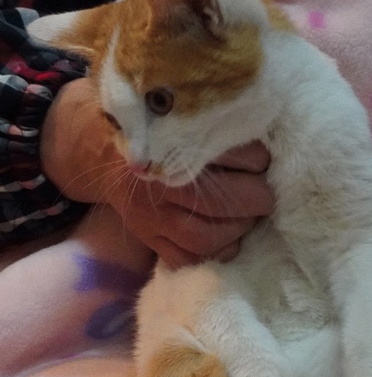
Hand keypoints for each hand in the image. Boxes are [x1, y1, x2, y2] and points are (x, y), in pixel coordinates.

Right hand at [41, 78, 274, 267]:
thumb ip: (213, 125)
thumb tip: (257, 130)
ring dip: (239, 229)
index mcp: (171, 147)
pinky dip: (214, 253)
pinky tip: (225, 239)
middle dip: (256, 198)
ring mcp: (152, 219)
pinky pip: (187, 259)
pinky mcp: (149, 240)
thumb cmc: (152, 132)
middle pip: (224, 202)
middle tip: (264, 194)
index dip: (257, 161)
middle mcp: (161, 187)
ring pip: (207, 237)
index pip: (233, 158)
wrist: (102, 155)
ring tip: (248, 217)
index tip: (261, 160)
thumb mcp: (178, 117)